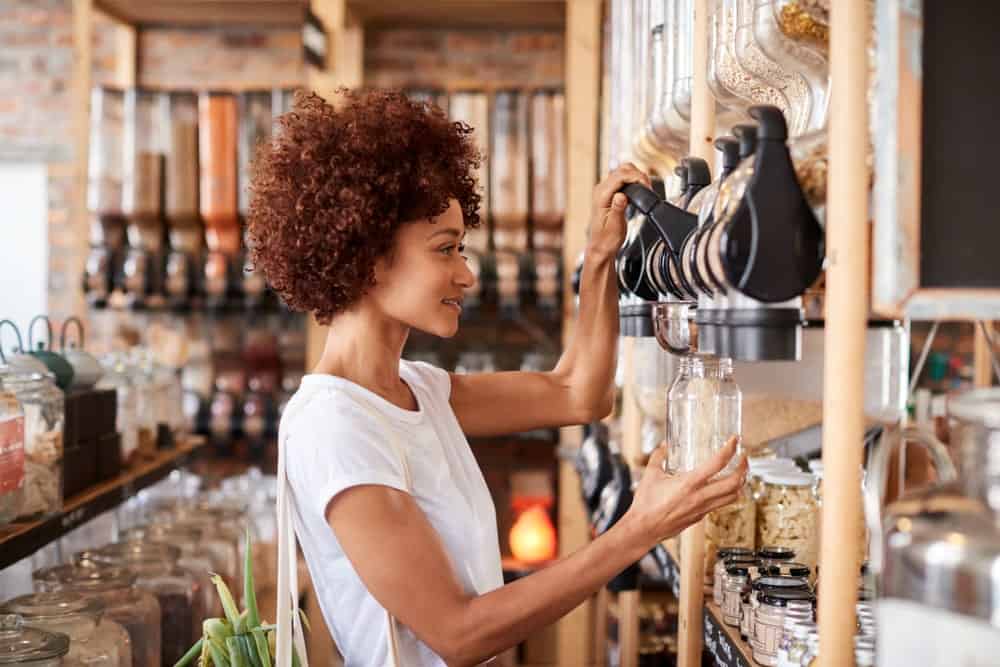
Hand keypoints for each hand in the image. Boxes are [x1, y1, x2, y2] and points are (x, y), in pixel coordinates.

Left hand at [586, 163, 652, 262]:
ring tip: (645, 189)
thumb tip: (621, 196)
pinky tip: (639, 191)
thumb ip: (618, 209)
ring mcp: (605, 190)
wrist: (601, 246)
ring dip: (637, 177)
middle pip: (622, 169)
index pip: (620, 175)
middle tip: (648, 188)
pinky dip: (634, 181)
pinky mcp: (610, 193)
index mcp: (601, 196)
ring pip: (623, 172)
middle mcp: (601, 190)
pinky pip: (623, 179)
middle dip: (638, 175)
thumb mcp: (615, 226)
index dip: (636, 177)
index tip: (646, 186)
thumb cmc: (607, 239)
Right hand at [623, 436, 747, 547]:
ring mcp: (702, 509)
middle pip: (734, 483)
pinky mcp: (700, 516)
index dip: (729, 449)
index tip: (734, 440)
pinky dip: (728, 494)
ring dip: (740, 483)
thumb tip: (664, 445)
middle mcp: (700, 497)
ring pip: (733, 496)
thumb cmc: (646, 504)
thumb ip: (659, 457)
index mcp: (689, 483)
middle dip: (744, 468)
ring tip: (740, 473)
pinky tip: (723, 488)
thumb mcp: (650, 474)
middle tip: (744, 457)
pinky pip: (721, 504)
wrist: (644, 528)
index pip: (717, 463)